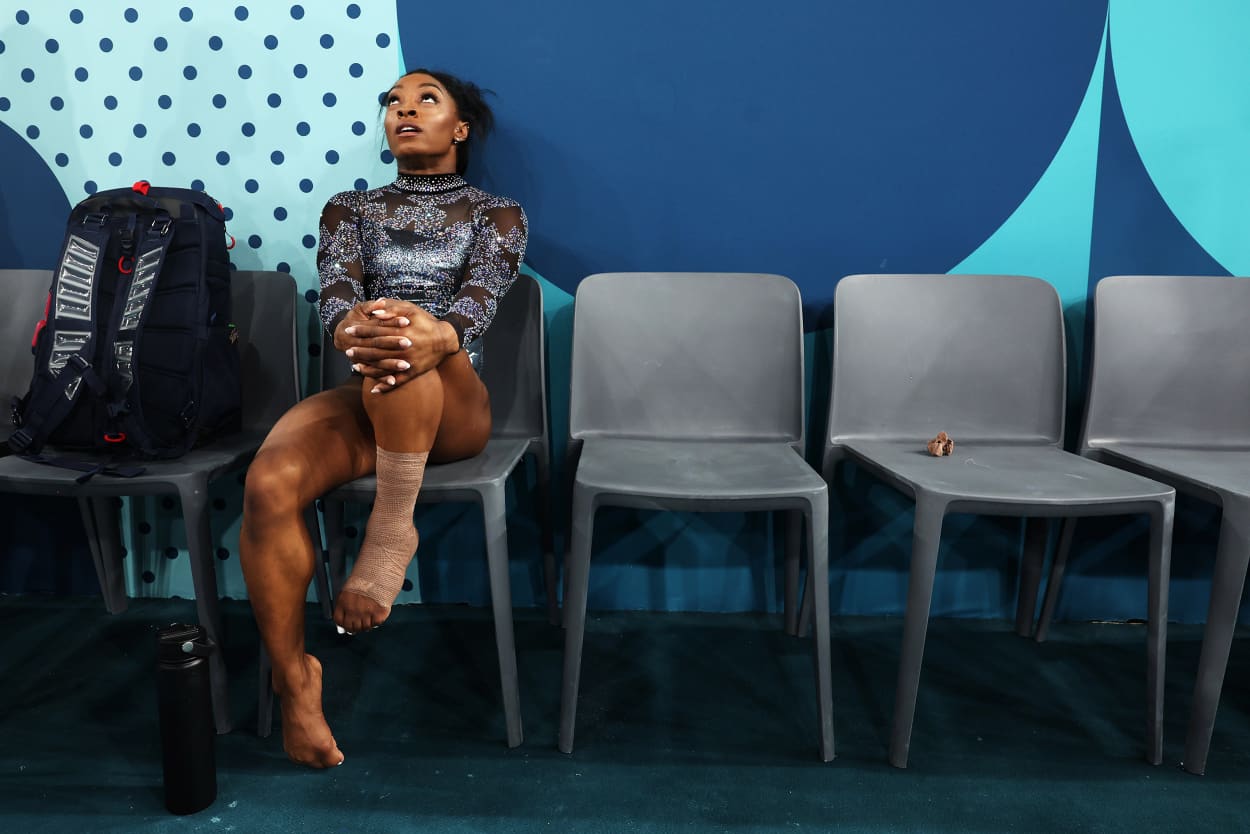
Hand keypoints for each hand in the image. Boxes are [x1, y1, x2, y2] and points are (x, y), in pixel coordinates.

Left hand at [335, 298, 459, 391]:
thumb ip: (392, 309)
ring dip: (368, 368)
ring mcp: (408, 362)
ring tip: (355, 366)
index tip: (348, 330)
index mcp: (401, 332)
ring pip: (383, 368)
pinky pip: (398, 382)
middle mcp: (403, 349)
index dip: (360, 331)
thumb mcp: (411, 310)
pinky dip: (386, 386)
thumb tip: (374, 313)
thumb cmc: (427, 322)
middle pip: (376, 350)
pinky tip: (374, 389)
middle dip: (360, 351)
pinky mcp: (414, 373)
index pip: (375, 331)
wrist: (447, 339)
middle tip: (347, 351)